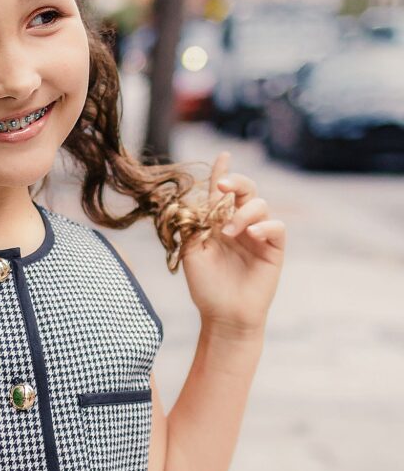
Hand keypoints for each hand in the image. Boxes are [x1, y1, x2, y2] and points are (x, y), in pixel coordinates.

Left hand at [180, 151, 285, 337]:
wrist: (223, 314)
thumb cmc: (206, 286)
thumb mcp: (192, 252)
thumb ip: (194, 225)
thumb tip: (195, 202)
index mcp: (217, 222)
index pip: (221, 193)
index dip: (222, 173)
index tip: (223, 156)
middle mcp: (239, 224)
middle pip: (245, 191)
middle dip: (236, 182)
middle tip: (222, 186)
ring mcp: (258, 236)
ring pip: (260, 205)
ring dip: (243, 212)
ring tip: (230, 231)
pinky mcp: (273, 249)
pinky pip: (277, 228)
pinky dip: (264, 225)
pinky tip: (250, 234)